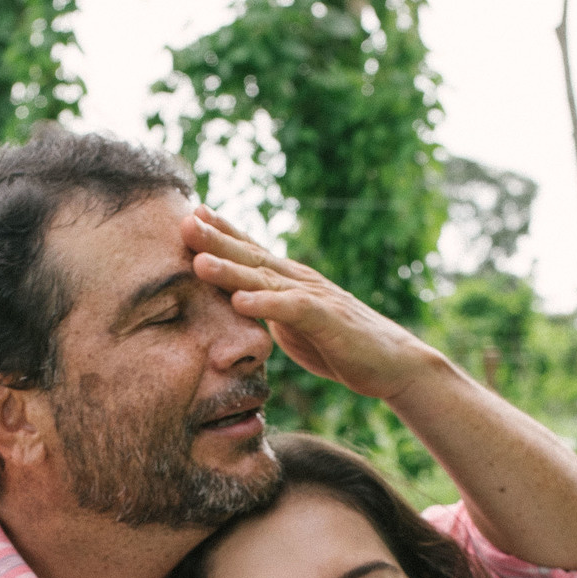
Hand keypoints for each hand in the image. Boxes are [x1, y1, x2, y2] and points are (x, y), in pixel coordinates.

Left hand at [185, 206, 439, 400]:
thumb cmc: (340, 344)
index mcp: (288, 280)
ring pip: (265, 279)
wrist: (392, 362)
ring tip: (199, 262)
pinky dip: (266, 304)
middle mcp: (298, 280)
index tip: (190, 215)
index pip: (250, 250)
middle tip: (184, 222)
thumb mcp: (293, 323)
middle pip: (251, 256)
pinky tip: (240, 302)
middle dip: (216, 240)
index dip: (221, 232)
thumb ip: (267, 308)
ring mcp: (313, 297)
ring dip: (231, 270)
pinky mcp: (327, 320)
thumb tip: (236, 302)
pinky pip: (292, 309)